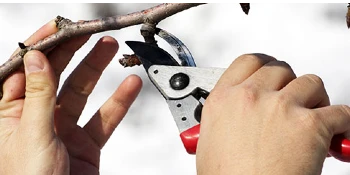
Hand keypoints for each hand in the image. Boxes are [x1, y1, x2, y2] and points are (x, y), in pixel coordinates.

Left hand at [0, 20, 141, 174]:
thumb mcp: (31, 134)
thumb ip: (38, 95)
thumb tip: (38, 59)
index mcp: (10, 114)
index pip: (25, 70)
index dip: (42, 46)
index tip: (59, 28)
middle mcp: (37, 117)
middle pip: (57, 75)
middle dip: (74, 52)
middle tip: (90, 33)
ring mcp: (63, 129)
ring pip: (82, 91)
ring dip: (97, 69)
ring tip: (111, 49)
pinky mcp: (85, 142)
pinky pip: (104, 117)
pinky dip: (119, 102)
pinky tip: (129, 86)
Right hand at [196, 54, 349, 173]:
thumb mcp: (209, 142)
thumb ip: (222, 119)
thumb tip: (232, 117)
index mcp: (224, 99)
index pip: (249, 62)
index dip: (264, 65)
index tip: (272, 73)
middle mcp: (251, 97)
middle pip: (281, 69)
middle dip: (289, 84)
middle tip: (292, 101)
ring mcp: (281, 107)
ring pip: (310, 82)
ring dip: (315, 98)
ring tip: (312, 116)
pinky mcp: (310, 125)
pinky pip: (340, 111)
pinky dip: (342, 121)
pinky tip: (335, 133)